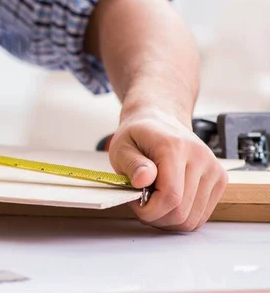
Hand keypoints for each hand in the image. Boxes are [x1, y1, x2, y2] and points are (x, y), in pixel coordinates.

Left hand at [108, 108, 227, 231]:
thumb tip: (143, 180)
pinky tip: (168, 202)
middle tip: (141, 203)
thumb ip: (132, 164)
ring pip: (193, 218)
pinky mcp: (220, 179)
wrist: (160, 122)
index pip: (170, 196)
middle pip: (182, 212)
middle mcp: (200, 157)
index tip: (135, 203)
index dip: (150, 210)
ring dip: (169, 219)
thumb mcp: (121, 147)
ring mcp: (214, 169)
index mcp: (175, 147)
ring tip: (154, 202)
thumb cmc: (139, 136)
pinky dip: (182, 217)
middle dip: (156, 217)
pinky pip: (201, 215)